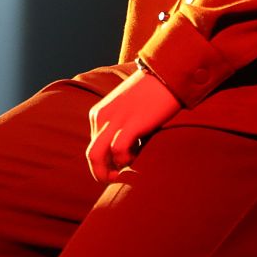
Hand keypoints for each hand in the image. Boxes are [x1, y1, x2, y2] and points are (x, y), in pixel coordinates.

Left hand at [85, 67, 181, 183]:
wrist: (165, 77)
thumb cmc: (150, 96)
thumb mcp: (126, 112)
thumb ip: (120, 130)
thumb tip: (122, 156)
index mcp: (98, 115)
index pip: (93, 149)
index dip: (107, 164)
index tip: (122, 167)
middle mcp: (101, 117)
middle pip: (91, 156)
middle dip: (103, 173)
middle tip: (120, 179)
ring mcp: (113, 120)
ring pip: (96, 156)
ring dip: (114, 168)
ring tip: (132, 164)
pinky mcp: (129, 123)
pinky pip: (118, 150)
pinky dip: (126, 159)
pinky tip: (140, 152)